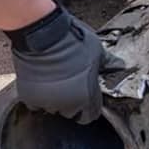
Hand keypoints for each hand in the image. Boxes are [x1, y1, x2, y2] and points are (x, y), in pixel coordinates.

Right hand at [7, 6, 121, 123]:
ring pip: (51, 107)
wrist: (44, 33)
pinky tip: (40, 78)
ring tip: (53, 77)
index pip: (89, 115)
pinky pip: (34, 102)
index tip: (85, 94)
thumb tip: (119, 67)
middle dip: (70, 100)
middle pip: (70, 112)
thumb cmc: (72, 40)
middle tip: (68, 81)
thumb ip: (108, 63)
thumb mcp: (97, 50)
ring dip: (52, 97)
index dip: (88, 106)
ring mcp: (46, 101)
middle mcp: (67, 104)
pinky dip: (36, 94)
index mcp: (87, 97)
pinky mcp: (29, 96)